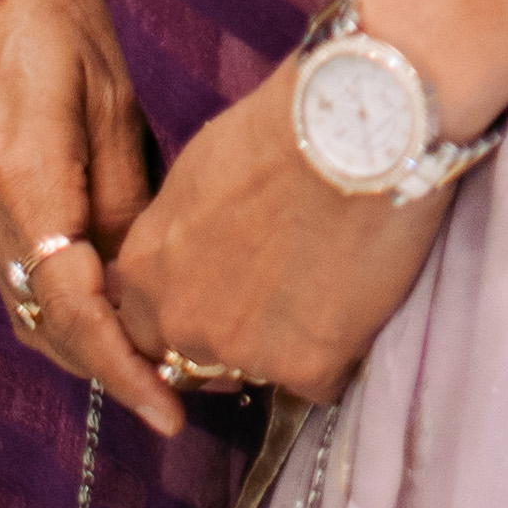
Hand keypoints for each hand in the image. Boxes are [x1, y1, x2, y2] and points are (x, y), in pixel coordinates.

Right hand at [0, 0, 186, 443]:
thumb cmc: (53, 18)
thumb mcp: (111, 93)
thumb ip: (125, 189)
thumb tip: (147, 274)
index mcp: (22, 182)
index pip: (72, 304)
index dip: (121, 364)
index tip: (167, 407)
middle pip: (47, 324)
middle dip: (112, 371)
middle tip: (183, 401)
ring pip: (32, 311)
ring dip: (89, 349)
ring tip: (160, 373)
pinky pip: (24, 281)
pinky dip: (68, 314)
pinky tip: (119, 320)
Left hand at [109, 67, 447, 408]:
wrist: (360, 129)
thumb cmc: (282, 126)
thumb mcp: (197, 173)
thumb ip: (180, 233)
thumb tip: (198, 255)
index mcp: (145, 270)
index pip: (146, 325)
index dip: (192, 310)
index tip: (229, 293)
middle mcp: (180, 320)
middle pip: (200, 357)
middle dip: (237, 334)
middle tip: (288, 290)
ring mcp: (242, 351)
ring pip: (262, 371)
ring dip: (290, 344)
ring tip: (333, 288)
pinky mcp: (307, 367)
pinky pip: (321, 381)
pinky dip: (342, 352)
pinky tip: (362, 301)